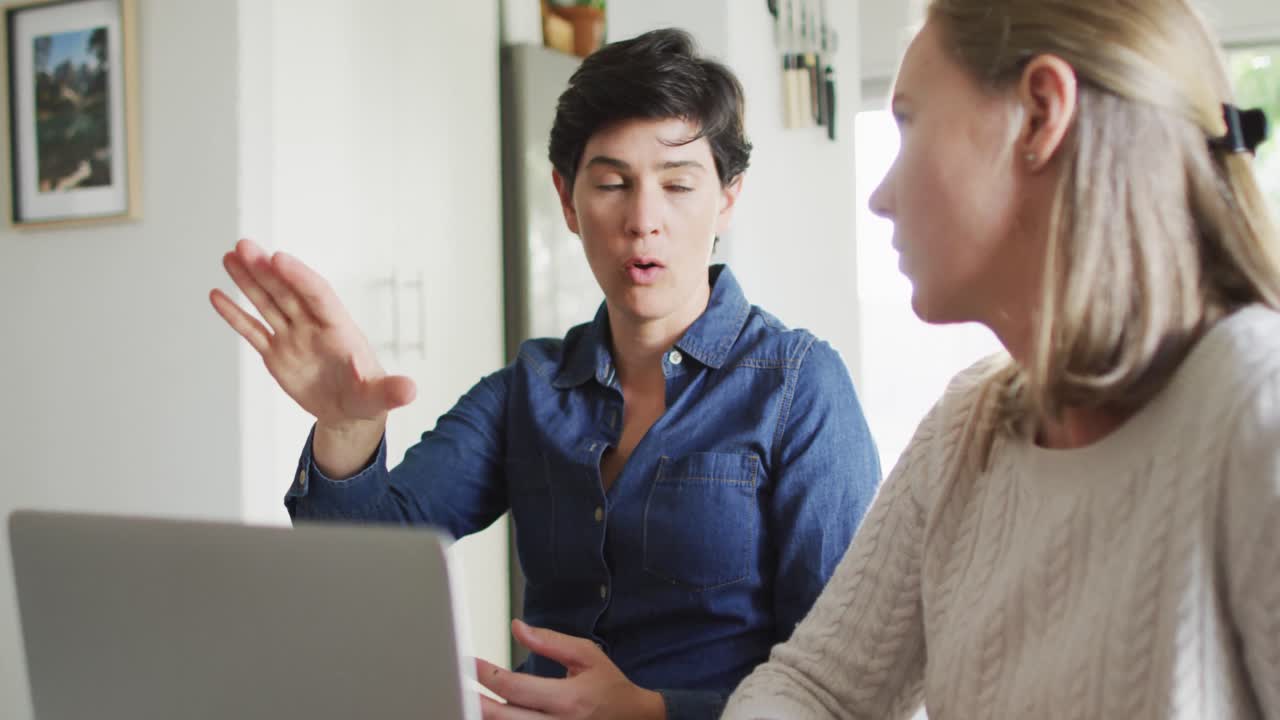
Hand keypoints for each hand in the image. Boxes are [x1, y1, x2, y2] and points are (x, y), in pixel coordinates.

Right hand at [209, 240, 415, 471]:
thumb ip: (391, 391)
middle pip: (287, 292)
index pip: (318, 296)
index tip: (278, 257)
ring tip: (230, 256)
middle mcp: (313, 326)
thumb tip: (410, 390)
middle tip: (244, 245)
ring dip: (248, 281)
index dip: (300, 277)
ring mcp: (293, 337)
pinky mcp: (276, 354)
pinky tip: (217, 294)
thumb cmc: (368, 396)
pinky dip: (235, 315)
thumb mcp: (380, 397)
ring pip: (267, 303)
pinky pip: (253, 331)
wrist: (350, 413)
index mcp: (339, 329)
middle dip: (266, 270)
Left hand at [475, 619, 665, 719]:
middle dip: (474, 701)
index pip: (514, 687)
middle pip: (502, 717)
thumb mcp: (586, 655)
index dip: (486, 674)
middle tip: (453, 685)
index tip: (468, 663)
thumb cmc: (609, 687)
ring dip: (484, 716)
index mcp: (568, 699)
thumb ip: (550, 642)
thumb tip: (517, 627)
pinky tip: (489, 713)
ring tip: (465, 701)